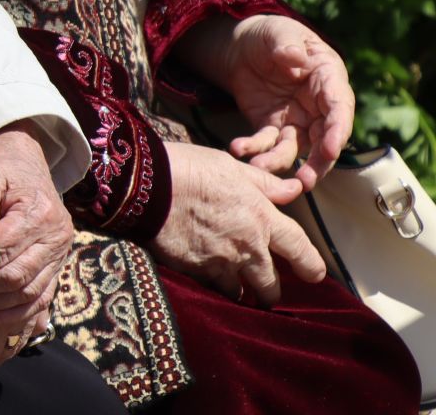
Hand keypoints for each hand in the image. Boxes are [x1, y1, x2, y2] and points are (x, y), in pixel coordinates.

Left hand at [0, 122, 73, 377]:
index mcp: (40, 213)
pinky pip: (43, 300)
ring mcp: (60, 254)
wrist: (22, 154)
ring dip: (3, 315)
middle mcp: (57, 237)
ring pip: (34, 297)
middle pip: (21, 280)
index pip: (7, 253)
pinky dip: (21, 319)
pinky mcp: (55, 265)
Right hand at [150, 141, 326, 305]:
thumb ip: (264, 184)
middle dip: (270, 290)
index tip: (313, 274)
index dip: (311, 266)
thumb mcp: (231, 167)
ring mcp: (221, 263)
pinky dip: (211, 286)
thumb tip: (293, 189)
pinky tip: (205, 280)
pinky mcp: (195, 271)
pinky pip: (210, 288)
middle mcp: (248, 247)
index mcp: (263, 219)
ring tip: (234, 289)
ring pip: (240, 293)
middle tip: (265, 290)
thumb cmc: (190, 168)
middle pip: (271, 284)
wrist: (146, 183)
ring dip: (240, 291)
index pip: (301, 251)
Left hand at [187, 15, 352, 189]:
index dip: (338, 131)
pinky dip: (253, 148)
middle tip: (305, 181)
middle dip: (317, 162)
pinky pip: (266, 143)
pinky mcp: (272, 127)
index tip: (331, 150)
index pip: (340, 109)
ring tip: (259, 169)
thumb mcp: (279, 32)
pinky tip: (237, 149)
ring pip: (294, 147)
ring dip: (279, 162)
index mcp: (328, 79)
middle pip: (324, 138)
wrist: (244, 47)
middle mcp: (318, 106)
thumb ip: (287, 43)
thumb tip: (294, 56)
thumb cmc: (271, 35)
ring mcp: (296, 119)